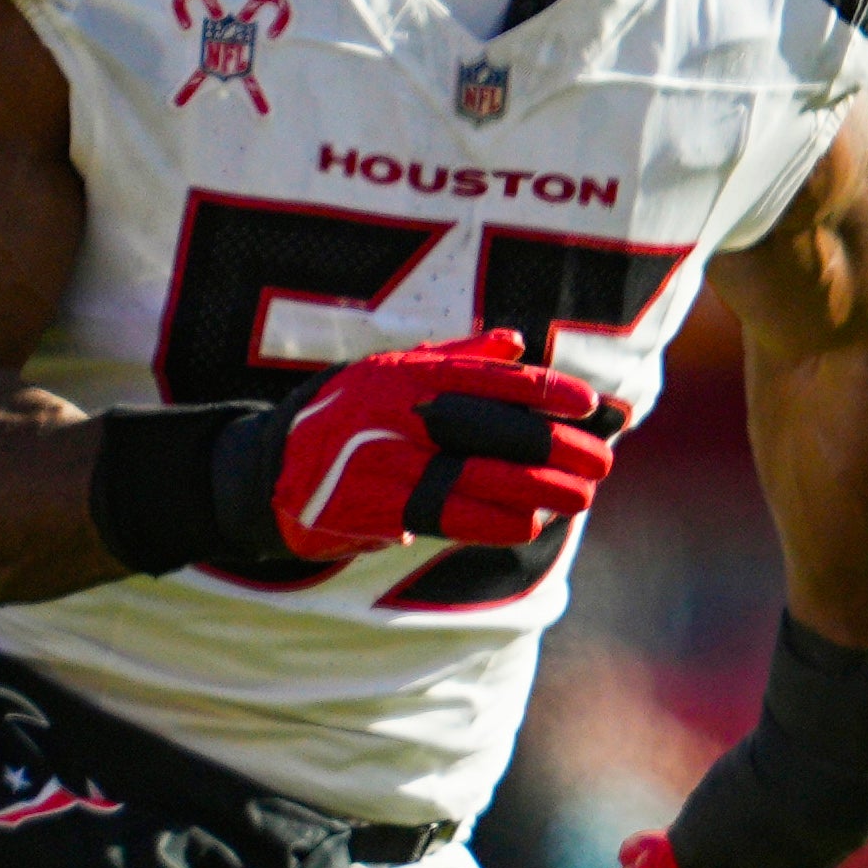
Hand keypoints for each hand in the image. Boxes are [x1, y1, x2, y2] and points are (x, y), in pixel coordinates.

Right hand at [226, 330, 616, 559]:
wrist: (265, 471)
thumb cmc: (343, 417)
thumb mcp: (389, 373)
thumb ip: (455, 358)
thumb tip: (517, 342)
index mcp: (405, 373)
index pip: (489, 379)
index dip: (545, 393)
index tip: (592, 405)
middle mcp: (395, 412)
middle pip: (492, 431)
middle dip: (554, 449)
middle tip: (602, 461)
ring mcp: (382, 461)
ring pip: (476, 478)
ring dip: (536, 492)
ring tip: (580, 498)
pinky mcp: (372, 507)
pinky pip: (445, 516)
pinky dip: (492, 521)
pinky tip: (528, 524)